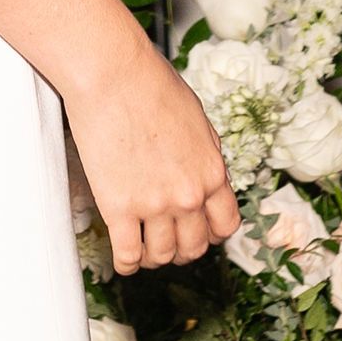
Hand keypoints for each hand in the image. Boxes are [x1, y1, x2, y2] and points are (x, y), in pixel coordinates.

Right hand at [61, 29, 240, 273]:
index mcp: (212, 172)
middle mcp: (189, 195)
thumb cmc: (154, 87)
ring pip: (161, 256)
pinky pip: (126, 255)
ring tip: (144, 249)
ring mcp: (154, 205)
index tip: (200, 231)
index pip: (226, 225)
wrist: (115, 77)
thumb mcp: (199, 122)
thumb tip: (205, 176)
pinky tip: (123, 257)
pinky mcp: (118, 208)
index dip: (213, 233)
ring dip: (153, 257)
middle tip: (169, 242)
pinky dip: (126, 263)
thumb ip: (205, 156)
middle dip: (182, 249)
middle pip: (193, 247)